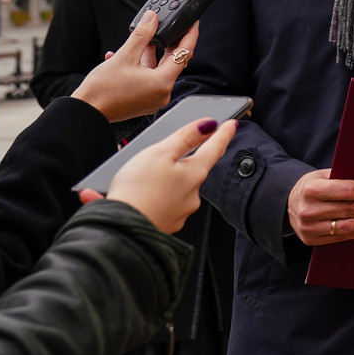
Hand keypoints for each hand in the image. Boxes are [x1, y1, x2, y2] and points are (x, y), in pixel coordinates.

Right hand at [71, 12, 197, 122]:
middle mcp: (162, 93)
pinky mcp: (142, 101)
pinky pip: (147, 79)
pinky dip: (140, 66)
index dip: (189, 36)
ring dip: (149, 54)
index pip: (184, 54)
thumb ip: (142, 35)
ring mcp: (153, 98)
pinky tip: (123, 56)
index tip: (193, 24)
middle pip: (171, 62)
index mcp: (163, 82)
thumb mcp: (125, 56)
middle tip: (167, 27)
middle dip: (166, 44)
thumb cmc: (103, 91)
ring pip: (157, 69)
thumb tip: (152, 19)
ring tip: (140, 40)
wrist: (86, 111)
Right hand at [79, 117, 235, 233]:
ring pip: (175, 188)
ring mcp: (180, 212)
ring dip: (161, 182)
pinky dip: (151, 199)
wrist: (121, 230)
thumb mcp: (160, 152)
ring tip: (136, 180)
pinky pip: (161, 205)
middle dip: (182, 161)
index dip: (223, 133)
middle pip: (193, 169)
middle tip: (161, 155)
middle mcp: (193, 194)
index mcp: (195, 173)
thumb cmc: (138, 190)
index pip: (215, 148)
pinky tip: (133, 198)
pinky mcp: (166, 224)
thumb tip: (208, 125)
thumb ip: (185, 137)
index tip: (231, 124)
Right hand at [287, 168, 353, 245]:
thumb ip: (344, 178)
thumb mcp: (323, 175)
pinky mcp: (311, 240)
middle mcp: (308, 209)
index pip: (346, 191)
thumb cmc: (312, 186)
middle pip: (350, 210)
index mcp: (312, 189)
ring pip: (348, 226)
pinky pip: (341, 237)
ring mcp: (309, 227)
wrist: (287, 204)